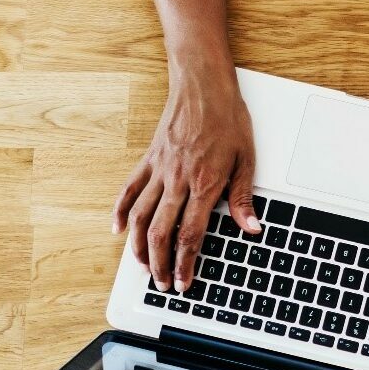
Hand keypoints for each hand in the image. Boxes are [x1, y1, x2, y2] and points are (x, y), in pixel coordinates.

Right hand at [112, 67, 258, 292]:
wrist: (203, 85)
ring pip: (139, 216)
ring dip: (138, 246)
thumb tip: (251, 227)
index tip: (184, 282)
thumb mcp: (247, 159)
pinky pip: (128, 189)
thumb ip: (243, 197)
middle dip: (160, 263)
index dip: (185, 263)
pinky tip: (117, 230)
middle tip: (162, 284)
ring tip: (142, 267)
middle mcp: (178, 180)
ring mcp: (159, 170)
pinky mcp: (148, 159)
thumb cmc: (228, 119)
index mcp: (205, 183)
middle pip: (161, 231)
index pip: (190, 234)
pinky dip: (119, 211)